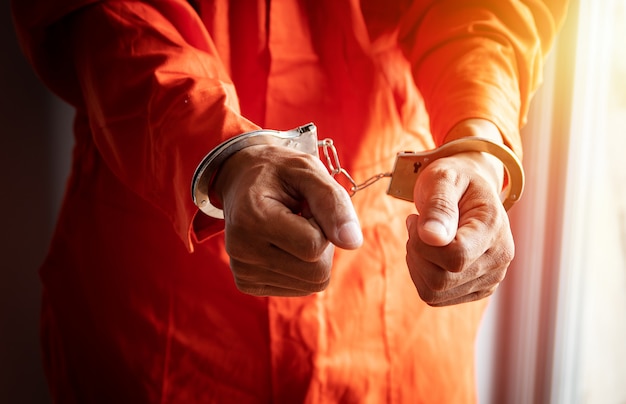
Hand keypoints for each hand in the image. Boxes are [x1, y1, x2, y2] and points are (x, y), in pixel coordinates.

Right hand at [213, 144, 362, 296]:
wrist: (241, 179)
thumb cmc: (279, 173)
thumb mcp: (308, 171)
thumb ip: (333, 202)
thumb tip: (353, 243)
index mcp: (251, 218)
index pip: (314, 245)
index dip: (323, 223)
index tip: (305, 204)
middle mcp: (240, 251)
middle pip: (316, 272)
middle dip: (321, 243)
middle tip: (301, 218)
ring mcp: (242, 272)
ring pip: (311, 283)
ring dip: (313, 256)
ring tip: (291, 229)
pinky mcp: (247, 284)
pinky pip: (300, 288)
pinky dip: (301, 267)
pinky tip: (283, 244)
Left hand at [405, 120, 515, 305]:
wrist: (469, 189)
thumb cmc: (454, 179)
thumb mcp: (443, 178)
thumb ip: (439, 206)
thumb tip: (431, 237)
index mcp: (494, 227)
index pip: (456, 256)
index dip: (423, 244)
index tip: (415, 218)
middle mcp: (499, 258)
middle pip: (441, 280)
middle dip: (416, 253)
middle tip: (415, 225)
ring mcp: (490, 278)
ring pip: (434, 293)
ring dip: (416, 265)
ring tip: (422, 237)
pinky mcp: (476, 290)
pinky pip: (435, 297)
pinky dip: (420, 276)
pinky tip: (426, 253)